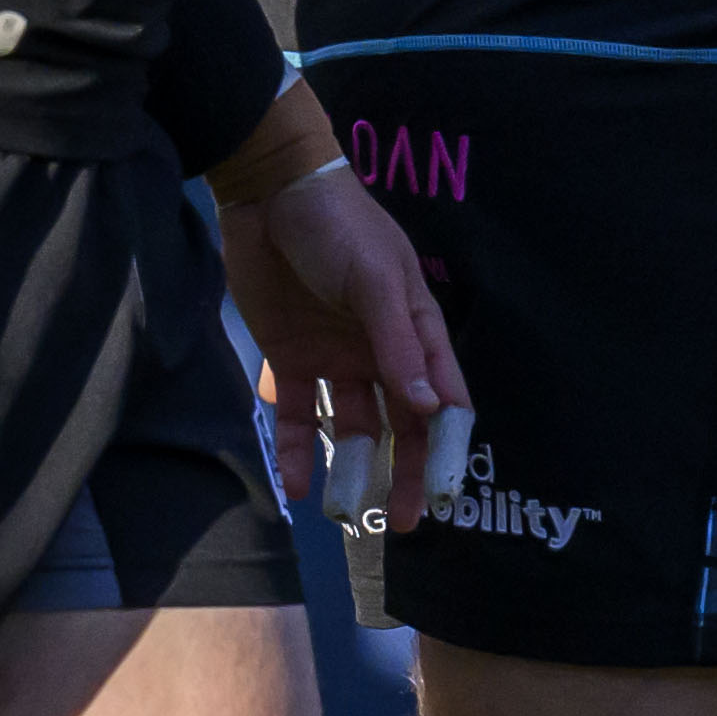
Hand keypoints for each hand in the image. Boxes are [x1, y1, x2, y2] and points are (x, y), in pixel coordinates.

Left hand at [229, 164, 463, 524]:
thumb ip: (399, 343)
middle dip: (406, 473)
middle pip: (401, 424)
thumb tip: (430, 409)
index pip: (443, 400)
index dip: (448, 448)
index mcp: (416, 331)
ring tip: (348, 513)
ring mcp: (336, 358)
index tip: (447, 495)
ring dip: (352, 468)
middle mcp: (381, 352)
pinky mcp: (290, 358)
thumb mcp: (376, 280)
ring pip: (351, 427)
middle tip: (405, 523)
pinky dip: (296, 450)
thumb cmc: (339, 227)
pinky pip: (296, 414)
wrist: (268, 192)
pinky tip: (296, 486)